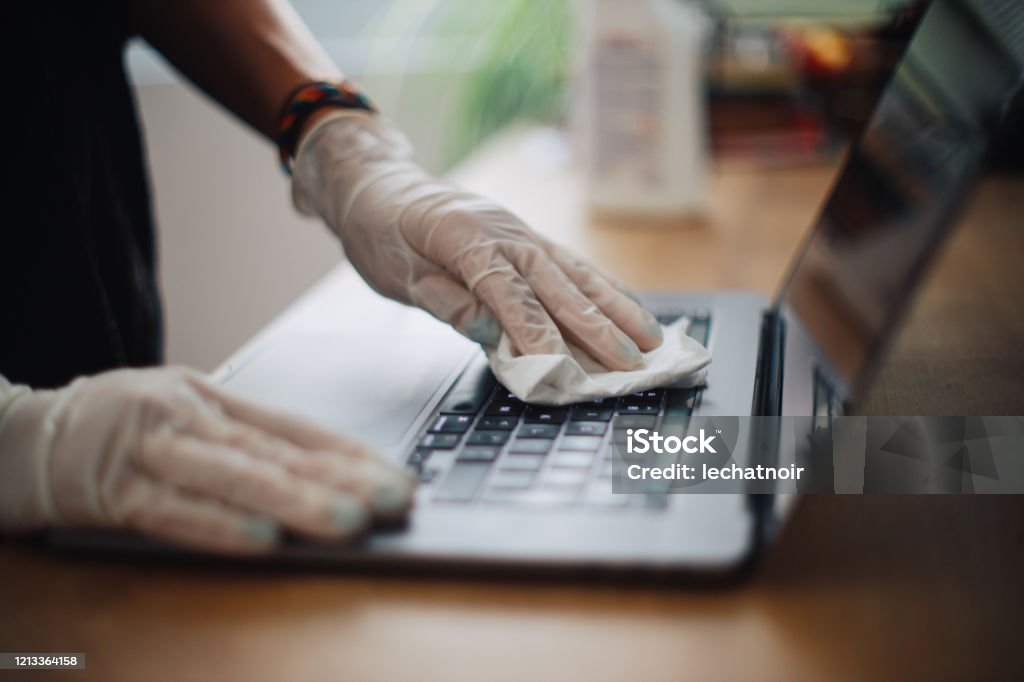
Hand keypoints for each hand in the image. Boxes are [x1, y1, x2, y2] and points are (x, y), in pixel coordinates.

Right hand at [0, 367, 414, 553]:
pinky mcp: (109, 489)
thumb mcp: (184, 426)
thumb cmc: (113, 433)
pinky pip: (171, 511)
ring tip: (350, 522)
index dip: (352, 454)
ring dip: (296, 500)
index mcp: (213, 402)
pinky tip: (262, 540)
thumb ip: (243, 451)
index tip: (400, 478)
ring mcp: (150, 450)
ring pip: (234, 476)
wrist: (14, 434)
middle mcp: (190, 417)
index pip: (296, 429)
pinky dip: (218, 525)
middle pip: (276, 451)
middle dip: (343, 478)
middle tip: (397, 501)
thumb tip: (321, 481)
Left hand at [291, 113, 663, 370]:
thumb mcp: (397, 274)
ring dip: (617, 307)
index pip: (507, 292)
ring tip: (653, 338)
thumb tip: (495, 336)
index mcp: (463, 238)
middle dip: (598, 327)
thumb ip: (447, 302)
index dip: (535, 331)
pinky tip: (629, 308)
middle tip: (632, 363)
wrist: (381, 186)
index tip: (562, 367)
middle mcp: (503, 231)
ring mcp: (521, 231)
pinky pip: (573, 265)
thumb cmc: (381, 232)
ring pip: (577, 273)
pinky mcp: (529, 237)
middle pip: (557, 284)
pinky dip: (605, 288)